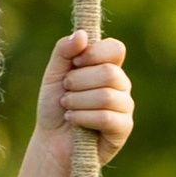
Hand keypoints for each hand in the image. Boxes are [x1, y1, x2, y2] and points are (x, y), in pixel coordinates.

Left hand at [4, 32, 134, 176]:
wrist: (50, 142)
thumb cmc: (54, 107)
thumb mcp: (53, 74)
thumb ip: (64, 51)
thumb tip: (82, 34)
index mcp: (108, 67)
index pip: (115, 49)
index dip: (94, 54)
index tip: (74, 65)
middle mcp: (121, 85)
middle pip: (109, 72)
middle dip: (78, 82)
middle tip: (65, 91)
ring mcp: (125, 107)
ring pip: (106, 95)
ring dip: (77, 101)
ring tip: (66, 108)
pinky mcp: (123, 129)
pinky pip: (107, 117)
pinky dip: (83, 117)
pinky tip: (73, 121)